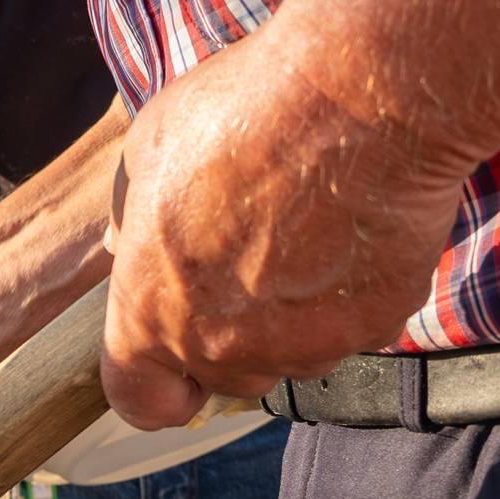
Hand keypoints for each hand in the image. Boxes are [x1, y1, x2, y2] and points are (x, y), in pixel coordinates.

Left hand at [103, 26, 469, 427]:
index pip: (139, 399)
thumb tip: (126, 243)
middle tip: (248, 262)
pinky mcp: (373, 326)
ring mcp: (304, 344)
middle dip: (230, 335)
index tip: (172, 372)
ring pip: (293, 353)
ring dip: (293, 315)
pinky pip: (356, 325)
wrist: (358, 99)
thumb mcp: (150, 150)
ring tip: (303, 233)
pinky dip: (353, 293)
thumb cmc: (244, 114)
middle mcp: (222, 346)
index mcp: (151, 312)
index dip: (155, 389)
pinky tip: (352, 230)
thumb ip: (134, 216)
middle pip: (223, 375)